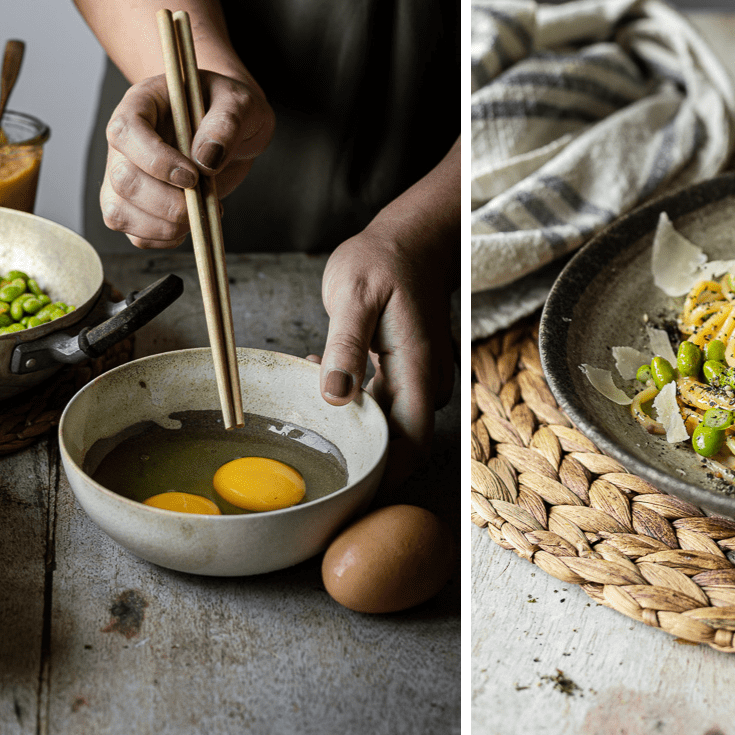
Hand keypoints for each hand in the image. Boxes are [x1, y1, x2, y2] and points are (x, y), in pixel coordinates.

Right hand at [99, 72, 273, 247]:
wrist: (231, 128)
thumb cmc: (229, 107)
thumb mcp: (238, 102)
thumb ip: (226, 123)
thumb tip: (207, 158)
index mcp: (141, 105)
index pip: (125, 132)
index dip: (155, 160)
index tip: (193, 176)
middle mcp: (124, 143)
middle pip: (122, 179)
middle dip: (165, 202)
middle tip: (204, 201)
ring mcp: (125, 177)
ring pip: (119, 212)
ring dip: (164, 226)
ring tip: (201, 215)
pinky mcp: (136, 207)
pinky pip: (136, 234)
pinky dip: (165, 239)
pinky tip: (192, 224)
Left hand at [312, 222, 456, 488]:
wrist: (412, 238)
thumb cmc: (384, 260)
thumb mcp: (355, 294)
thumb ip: (346, 346)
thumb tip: (336, 396)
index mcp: (419, 370)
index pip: (411, 444)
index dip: (385, 478)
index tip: (349, 496)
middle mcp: (426, 382)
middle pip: (400, 443)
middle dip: (359, 455)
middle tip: (312, 455)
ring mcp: (419, 378)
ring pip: (389, 425)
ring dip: (352, 425)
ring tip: (308, 401)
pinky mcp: (406, 372)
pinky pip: (383, 403)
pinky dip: (354, 402)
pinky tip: (323, 377)